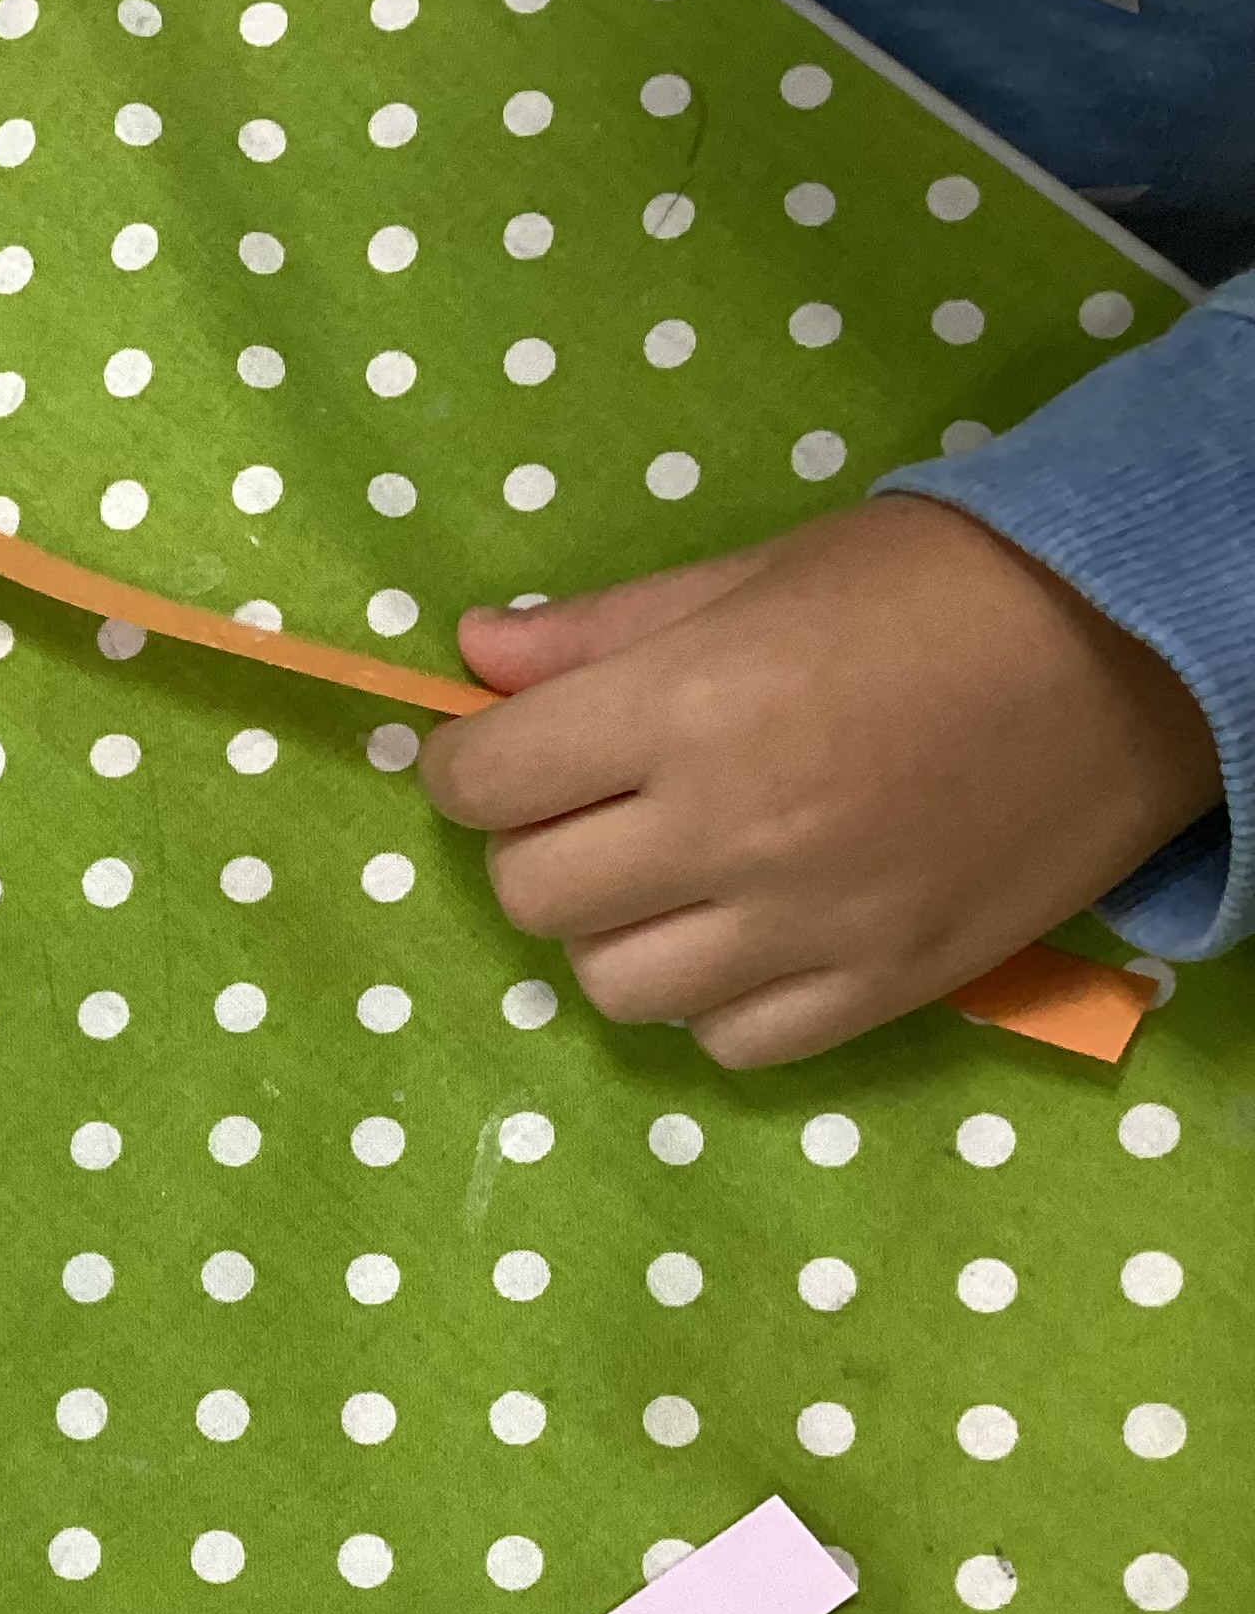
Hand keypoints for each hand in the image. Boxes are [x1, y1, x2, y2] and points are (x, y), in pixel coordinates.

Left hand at [417, 495, 1220, 1065]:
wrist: (1146, 645)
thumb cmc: (942, 585)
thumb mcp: (761, 571)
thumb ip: (604, 629)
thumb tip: (470, 656)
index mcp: (689, 708)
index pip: (485, 782)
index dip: (468, 767)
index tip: (496, 755)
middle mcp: (734, 830)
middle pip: (532, 894)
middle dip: (533, 845)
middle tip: (589, 808)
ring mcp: (811, 926)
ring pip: (613, 985)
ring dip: (614, 931)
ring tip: (667, 875)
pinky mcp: (885, 989)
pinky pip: (729, 1042)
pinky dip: (714, 998)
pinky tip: (746, 933)